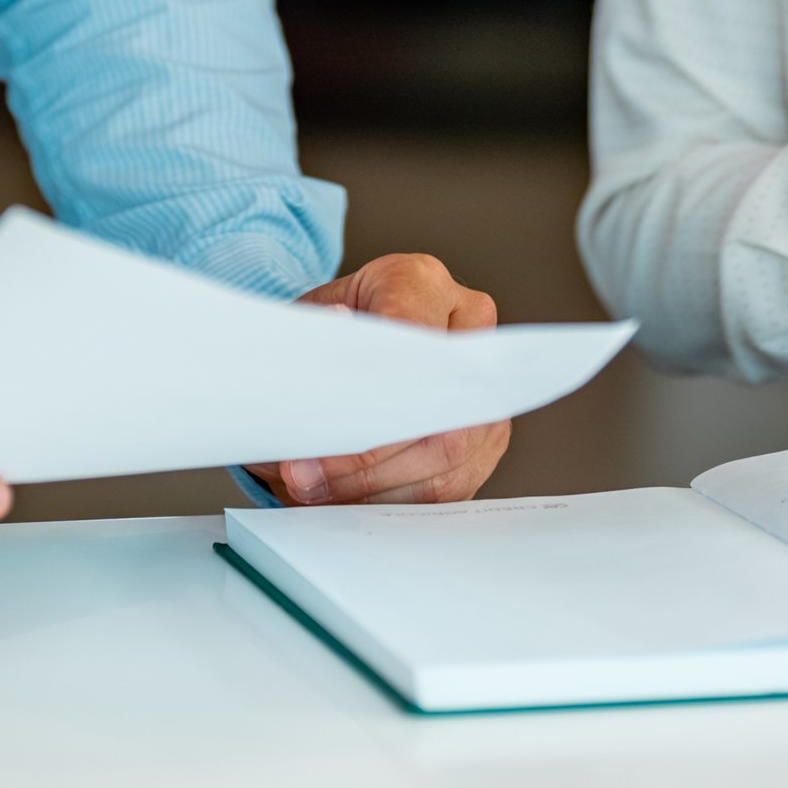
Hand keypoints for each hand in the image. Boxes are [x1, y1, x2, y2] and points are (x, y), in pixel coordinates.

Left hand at [253, 252, 515, 505]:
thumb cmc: (330, 328)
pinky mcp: (485, 439)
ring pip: (446, 459)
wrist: (355, 339)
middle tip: (302, 476)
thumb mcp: (306, 324)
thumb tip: (320, 363)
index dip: (372, 391)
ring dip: (373, 489)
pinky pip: (449, 487)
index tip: (324, 426)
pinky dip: (391, 502)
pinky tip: (346, 503)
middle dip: (366, 459)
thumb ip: (310, 346)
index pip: (413, 341)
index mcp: (423, 284)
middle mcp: (470, 329)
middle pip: (437, 410)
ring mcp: (485, 388)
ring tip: (313, 493)